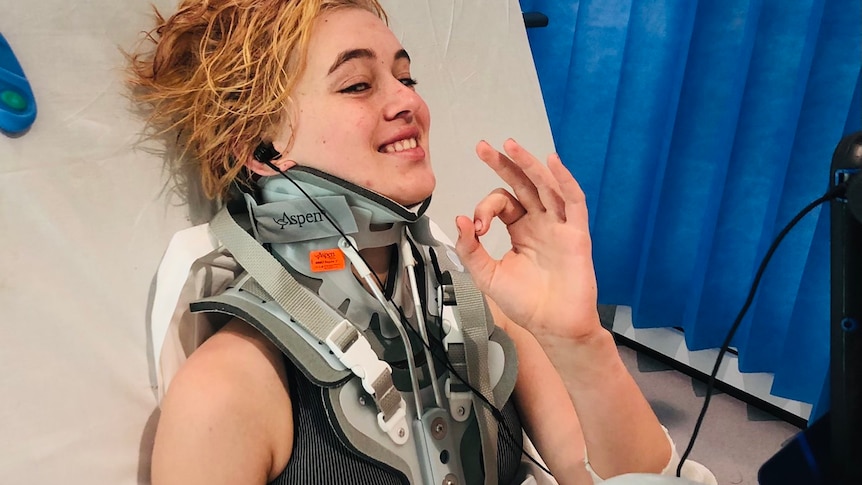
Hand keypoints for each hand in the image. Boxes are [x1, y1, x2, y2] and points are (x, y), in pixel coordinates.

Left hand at [454, 139, 600, 339]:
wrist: (553, 326)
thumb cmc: (526, 304)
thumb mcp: (488, 275)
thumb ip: (471, 249)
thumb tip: (459, 220)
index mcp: (521, 230)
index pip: (502, 204)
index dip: (485, 209)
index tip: (476, 229)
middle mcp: (541, 223)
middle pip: (523, 184)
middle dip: (503, 164)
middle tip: (483, 147)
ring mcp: (559, 226)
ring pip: (546, 186)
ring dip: (529, 164)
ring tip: (511, 145)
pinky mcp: (576, 234)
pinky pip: (574, 201)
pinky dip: (564, 180)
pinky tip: (552, 162)